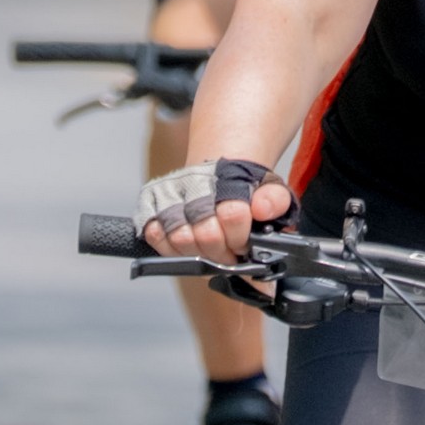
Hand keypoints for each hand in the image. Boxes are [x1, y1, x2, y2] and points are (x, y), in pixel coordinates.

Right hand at [139, 159, 293, 264]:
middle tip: (229, 253)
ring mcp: (169, 191)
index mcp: (227, 178)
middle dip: (223, 253)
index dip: (241, 239)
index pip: (232, 215)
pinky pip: (153, 235)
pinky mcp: (149, 200)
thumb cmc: (244, 187)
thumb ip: (275, 200)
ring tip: (210, 251)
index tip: (244, 244)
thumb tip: (261, 209)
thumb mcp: (270, 189)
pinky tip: (187, 246)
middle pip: (206, 235)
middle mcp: (194, 181)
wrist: (219, 171)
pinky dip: (170, 248)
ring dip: (198, 254)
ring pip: (179, 239)